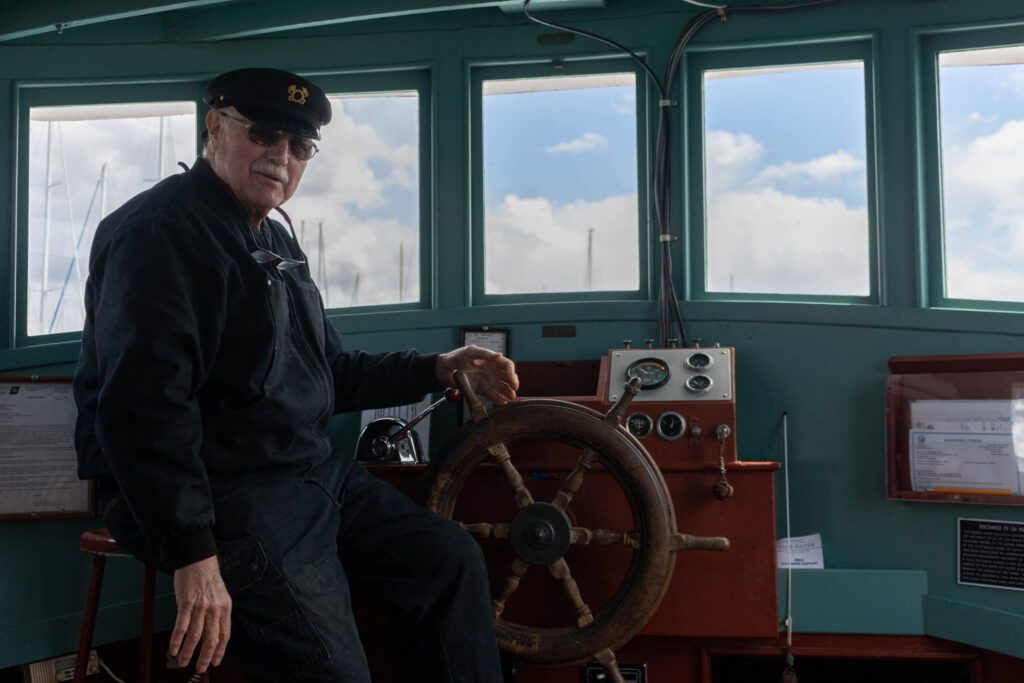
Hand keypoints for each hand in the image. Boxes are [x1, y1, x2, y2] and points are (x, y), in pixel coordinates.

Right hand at [169, 556, 231, 673]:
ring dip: (188, 652)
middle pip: (211, 639)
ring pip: (195, 636)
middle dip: (205, 657)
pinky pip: (181, 626)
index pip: (225, 635)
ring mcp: (200, 607)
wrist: (198, 561)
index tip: (215, 662)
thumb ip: (217, 615)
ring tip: (182, 662)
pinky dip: (176, 640)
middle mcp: (214, 609)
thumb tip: (211, 634)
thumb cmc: (208, 579)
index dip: (219, 651)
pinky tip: (173, 649)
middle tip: (200, 669)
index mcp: (225, 608)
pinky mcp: (186, 604)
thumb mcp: (220, 597)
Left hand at [436, 345, 519, 404]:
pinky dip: (498, 399)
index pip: (507, 365)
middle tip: (514, 390)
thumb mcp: (470, 352)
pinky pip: (492, 395)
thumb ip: (485, 354)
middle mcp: (492, 371)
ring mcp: (488, 381)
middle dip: (513, 384)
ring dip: (508, 393)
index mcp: (491, 360)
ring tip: (511, 398)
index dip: (511, 372)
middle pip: (507, 378)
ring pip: (502, 388)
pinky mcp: (482, 390)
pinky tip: (503, 402)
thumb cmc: (456, 357)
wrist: (444, 370)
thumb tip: (498, 356)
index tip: (511, 379)